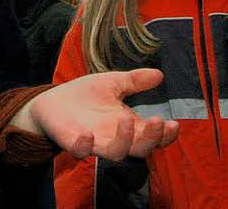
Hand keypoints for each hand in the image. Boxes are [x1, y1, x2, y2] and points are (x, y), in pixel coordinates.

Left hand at [17, 69, 177, 159]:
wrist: (53, 101)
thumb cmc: (86, 95)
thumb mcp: (112, 83)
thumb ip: (134, 81)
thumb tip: (159, 74)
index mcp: (129, 126)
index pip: (153, 137)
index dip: (165, 135)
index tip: (173, 123)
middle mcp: (115, 138)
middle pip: (140, 149)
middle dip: (151, 138)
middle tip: (157, 121)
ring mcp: (95, 142)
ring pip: (116, 154)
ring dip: (124, 140)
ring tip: (126, 119)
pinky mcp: (74, 143)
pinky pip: (81, 151)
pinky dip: (85, 146)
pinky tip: (88, 134)